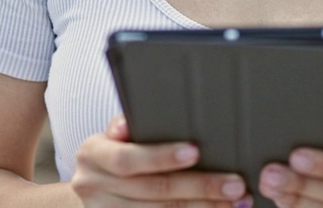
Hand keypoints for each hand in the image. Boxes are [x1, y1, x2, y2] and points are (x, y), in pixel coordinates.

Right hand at [71, 116, 252, 207]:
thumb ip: (126, 127)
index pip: (127, 158)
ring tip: (235, 202)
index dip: (161, 156)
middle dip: (198, 187)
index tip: (195, 152)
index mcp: (93, 155)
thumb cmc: (110, 154)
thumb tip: (130, 123)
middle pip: (153, 190)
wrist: (87, 191)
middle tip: (233, 184)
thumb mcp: (111, 136)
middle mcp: (94, 187)